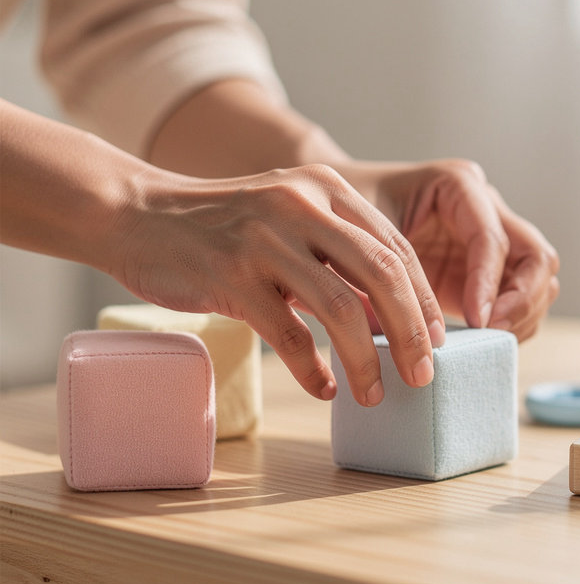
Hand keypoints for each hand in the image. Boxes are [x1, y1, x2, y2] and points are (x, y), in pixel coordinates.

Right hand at [111, 164, 446, 403]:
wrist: (137, 214)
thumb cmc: (225, 226)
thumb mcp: (290, 218)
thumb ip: (339, 255)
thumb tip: (392, 317)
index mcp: (326, 189)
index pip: (396, 247)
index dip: (423, 299)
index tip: (438, 340)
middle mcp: (302, 206)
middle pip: (382, 275)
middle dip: (412, 332)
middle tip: (423, 375)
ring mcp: (265, 239)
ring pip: (340, 308)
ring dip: (366, 359)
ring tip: (375, 394)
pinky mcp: (229, 276)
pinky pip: (287, 333)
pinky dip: (312, 368)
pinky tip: (325, 389)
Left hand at [342, 159, 559, 339]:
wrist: (331, 213)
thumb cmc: (341, 214)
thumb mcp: (359, 232)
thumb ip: (384, 269)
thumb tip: (400, 332)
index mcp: (459, 185)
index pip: (492, 237)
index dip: (489, 282)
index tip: (475, 320)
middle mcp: (486, 209)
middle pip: (536, 257)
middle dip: (522, 300)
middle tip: (491, 333)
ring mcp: (491, 243)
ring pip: (539, 282)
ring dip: (522, 317)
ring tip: (487, 344)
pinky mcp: (486, 275)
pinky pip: (520, 303)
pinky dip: (511, 326)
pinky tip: (482, 345)